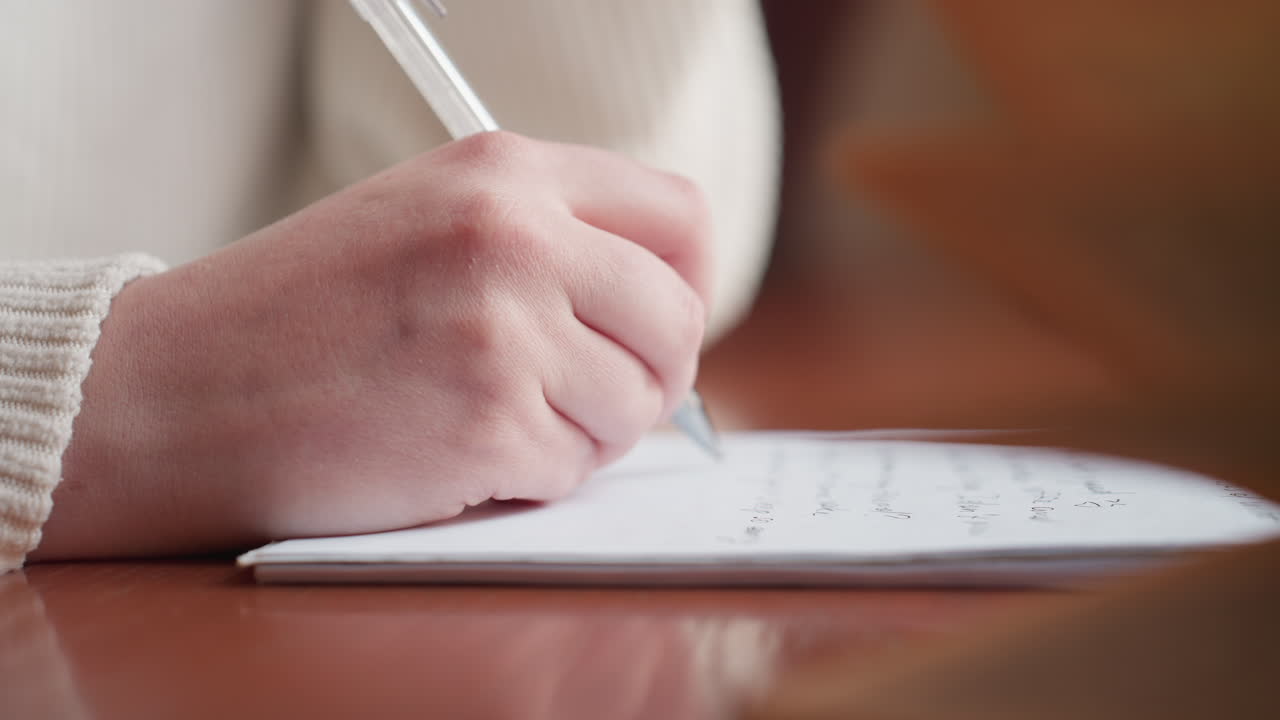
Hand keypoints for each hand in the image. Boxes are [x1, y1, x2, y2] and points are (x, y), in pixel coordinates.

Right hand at [34, 131, 710, 558]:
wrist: (175, 390)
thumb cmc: (295, 313)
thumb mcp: (425, 219)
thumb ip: (547, 241)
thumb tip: (660, 308)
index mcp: (505, 171)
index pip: (682, 218)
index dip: (689, 283)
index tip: (660, 325)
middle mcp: (515, 236)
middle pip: (679, 319)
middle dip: (653, 375)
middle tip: (596, 397)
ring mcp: (504, 330)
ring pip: (635, 405)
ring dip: (585, 433)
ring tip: (497, 419)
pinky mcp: (486, 423)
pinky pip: (573, 469)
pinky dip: (530, 477)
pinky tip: (455, 452)